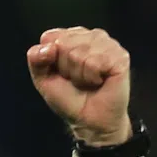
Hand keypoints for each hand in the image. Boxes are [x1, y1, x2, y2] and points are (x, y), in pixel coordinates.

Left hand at [27, 27, 132, 147]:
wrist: (88, 120)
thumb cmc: (69, 99)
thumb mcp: (43, 79)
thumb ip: (36, 59)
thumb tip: (48, 47)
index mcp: (73, 36)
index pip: (49, 37)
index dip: (50, 60)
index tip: (60, 73)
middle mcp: (92, 36)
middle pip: (64, 43)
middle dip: (65, 68)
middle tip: (76, 80)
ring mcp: (108, 44)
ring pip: (79, 53)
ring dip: (79, 75)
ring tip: (87, 82)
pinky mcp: (120, 56)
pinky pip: (95, 62)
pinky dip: (91, 77)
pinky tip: (99, 82)